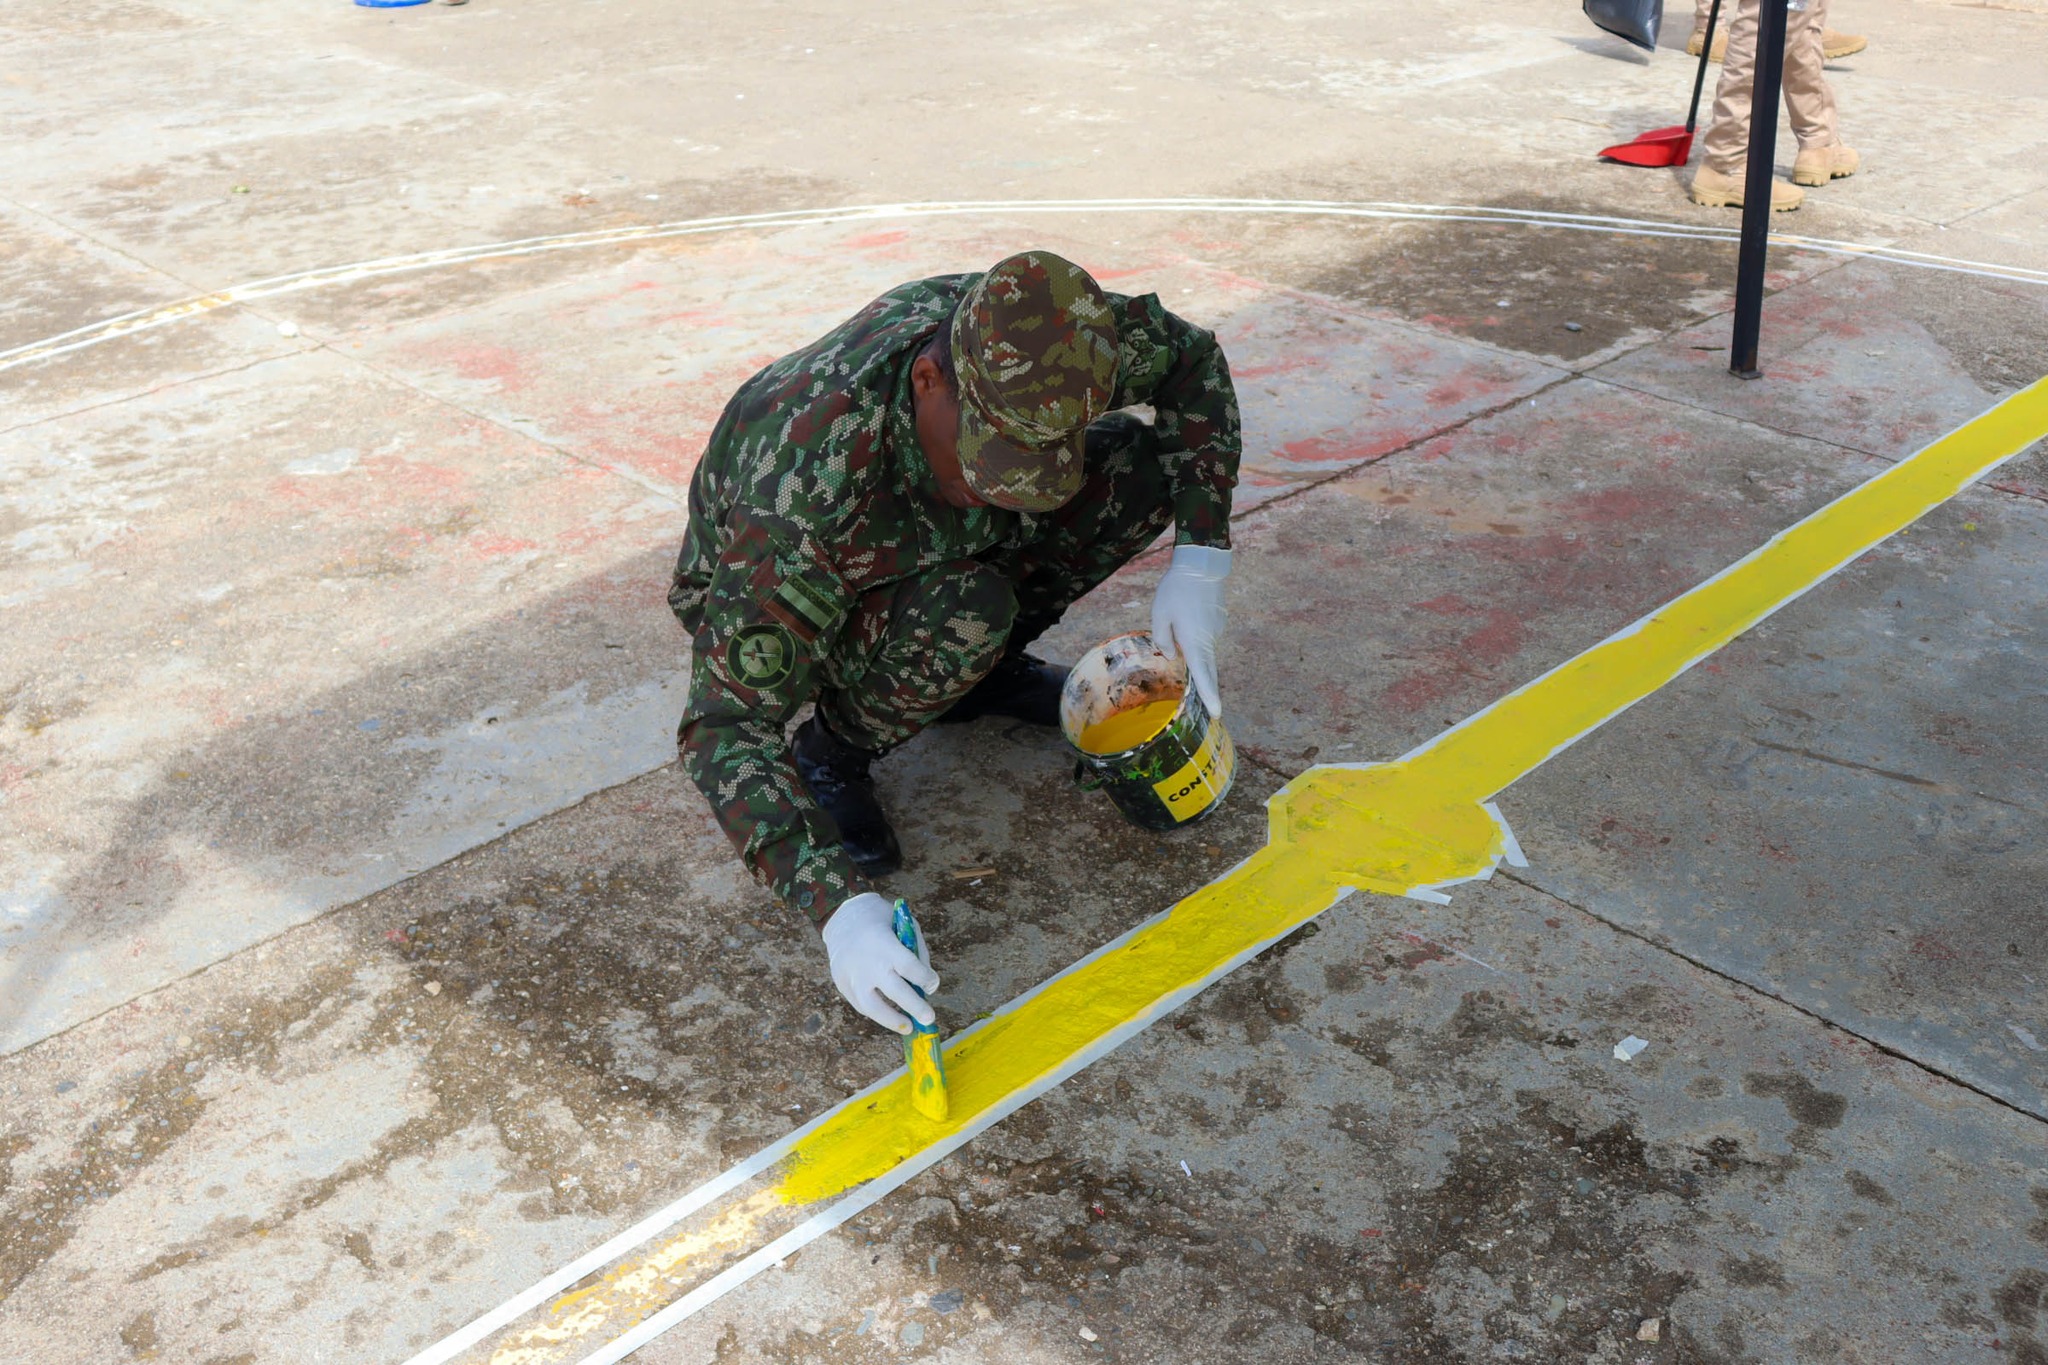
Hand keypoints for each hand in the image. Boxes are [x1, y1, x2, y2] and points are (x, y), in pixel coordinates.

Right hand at [821, 892, 939, 1033]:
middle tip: (930, 1018)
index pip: (909, 967)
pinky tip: (891, 1016)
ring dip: (893, 1021)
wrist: (842, 916)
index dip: (925, 979)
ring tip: (909, 1027)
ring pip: (872, 1007)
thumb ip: (917, 951)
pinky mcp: (842, 983)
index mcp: (885, 943)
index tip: (932, 984)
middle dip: (915, 1007)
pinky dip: (877, 1013)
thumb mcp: (904, 922)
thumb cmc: (880, 919)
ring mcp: (852, 976)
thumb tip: (926, 985)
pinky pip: (861, 1005)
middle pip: (895, 991)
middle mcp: (867, 963)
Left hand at [1150, 544, 1230, 718]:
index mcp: (1194, 641)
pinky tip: (1187, 613)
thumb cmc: (1176, 589)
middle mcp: (1209, 640)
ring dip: (1191, 645)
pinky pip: (1205, 635)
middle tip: (1208, 705)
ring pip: (1202, 648)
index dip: (1208, 695)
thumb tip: (1172, 655)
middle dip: (1207, 688)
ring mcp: (1216, 631)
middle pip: (1208, 669)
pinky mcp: (1218, 622)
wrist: (1201, 564)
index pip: (1202, 674)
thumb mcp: (1159, 614)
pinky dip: (1195, 633)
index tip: (1216, 712)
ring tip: (1177, 617)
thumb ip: (1162, 639)